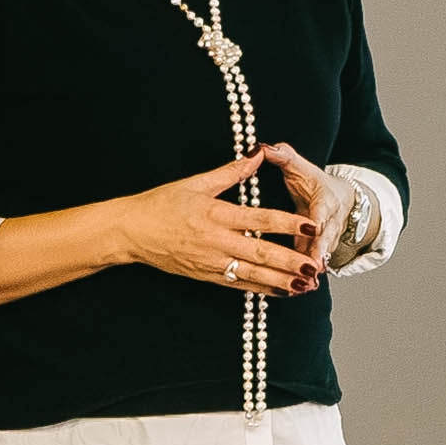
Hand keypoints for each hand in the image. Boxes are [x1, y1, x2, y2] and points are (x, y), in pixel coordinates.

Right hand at [116, 152, 318, 295]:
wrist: (130, 232)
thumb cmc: (161, 204)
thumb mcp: (195, 183)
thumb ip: (231, 172)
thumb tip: (258, 153)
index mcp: (216, 214)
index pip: (260, 219)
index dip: (287, 223)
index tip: (311, 225)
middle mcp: (216, 241)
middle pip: (260, 252)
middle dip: (290, 261)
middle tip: (315, 266)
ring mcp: (211, 262)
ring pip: (252, 274)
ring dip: (281, 281)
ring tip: (306, 284)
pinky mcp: (206, 276)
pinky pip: (239, 284)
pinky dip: (262, 288)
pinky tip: (282, 291)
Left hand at [261, 143, 364, 275]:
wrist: (343, 199)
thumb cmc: (314, 182)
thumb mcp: (301, 167)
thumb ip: (282, 156)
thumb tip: (262, 147)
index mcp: (325, 199)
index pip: (320, 211)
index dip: (317, 221)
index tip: (313, 230)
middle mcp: (329, 221)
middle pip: (324, 239)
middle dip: (319, 254)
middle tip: (313, 268)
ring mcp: (327, 239)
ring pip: (321, 255)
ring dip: (314, 270)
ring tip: (307, 285)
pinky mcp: (319, 251)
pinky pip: (313, 264)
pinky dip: (307, 276)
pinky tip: (299, 289)